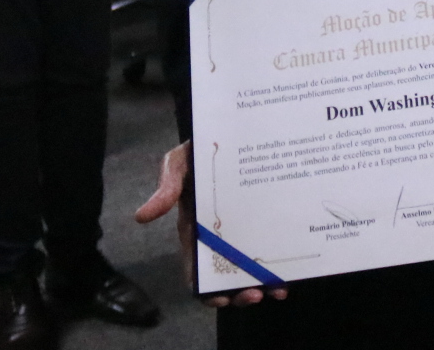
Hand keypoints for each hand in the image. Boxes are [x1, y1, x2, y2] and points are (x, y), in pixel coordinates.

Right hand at [136, 140, 286, 308]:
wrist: (230, 134)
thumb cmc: (198, 151)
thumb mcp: (179, 163)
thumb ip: (167, 187)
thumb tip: (142, 217)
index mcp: (195, 232)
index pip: (196, 270)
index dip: (204, 291)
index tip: (219, 298)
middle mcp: (219, 238)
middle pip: (226, 278)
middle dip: (238, 293)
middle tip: (255, 294)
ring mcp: (244, 233)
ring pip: (251, 270)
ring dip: (262, 286)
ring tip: (277, 291)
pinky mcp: (265, 224)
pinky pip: (272, 252)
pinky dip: (280, 268)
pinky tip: (291, 275)